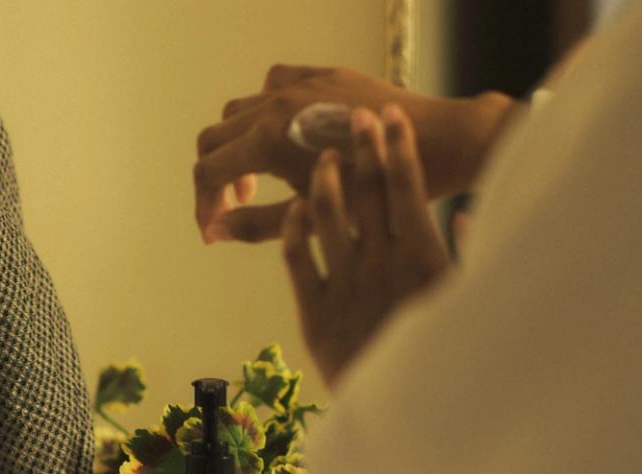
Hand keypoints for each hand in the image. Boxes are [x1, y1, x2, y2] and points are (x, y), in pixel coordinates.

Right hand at [194, 65, 513, 242]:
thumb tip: (215, 232)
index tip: (213, 229)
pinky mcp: (322, 73)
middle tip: (235, 205)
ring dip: (238, 145)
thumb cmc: (381, 194)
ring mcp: (299, 84)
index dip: (203, 205)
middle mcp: (276, 104)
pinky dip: (265, 111)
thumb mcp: (315, 216)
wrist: (438, 144)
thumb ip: (258, 223)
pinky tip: (286, 134)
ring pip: (239, 110)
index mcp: (270, 140)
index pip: (207, 171)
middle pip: (214, 138)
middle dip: (215, 177)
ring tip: (260, 175)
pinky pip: (273, 84)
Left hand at [283, 105, 449, 387]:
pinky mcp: (315, 317)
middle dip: (362, 149)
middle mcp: (382, 269)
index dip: (398, 150)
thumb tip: (460, 215)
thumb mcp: (472, 308)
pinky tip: (295, 208)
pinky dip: (294, 229)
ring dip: (326, 180)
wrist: (411, 425)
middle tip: (355, 116)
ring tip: (325, 155)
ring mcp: (346, 290)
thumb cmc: (451, 367)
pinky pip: (297, 261)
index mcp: (424, 262)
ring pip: (328, 218)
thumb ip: (465, 257)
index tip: (392, 117)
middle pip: (368, 194)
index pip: (408, 190)